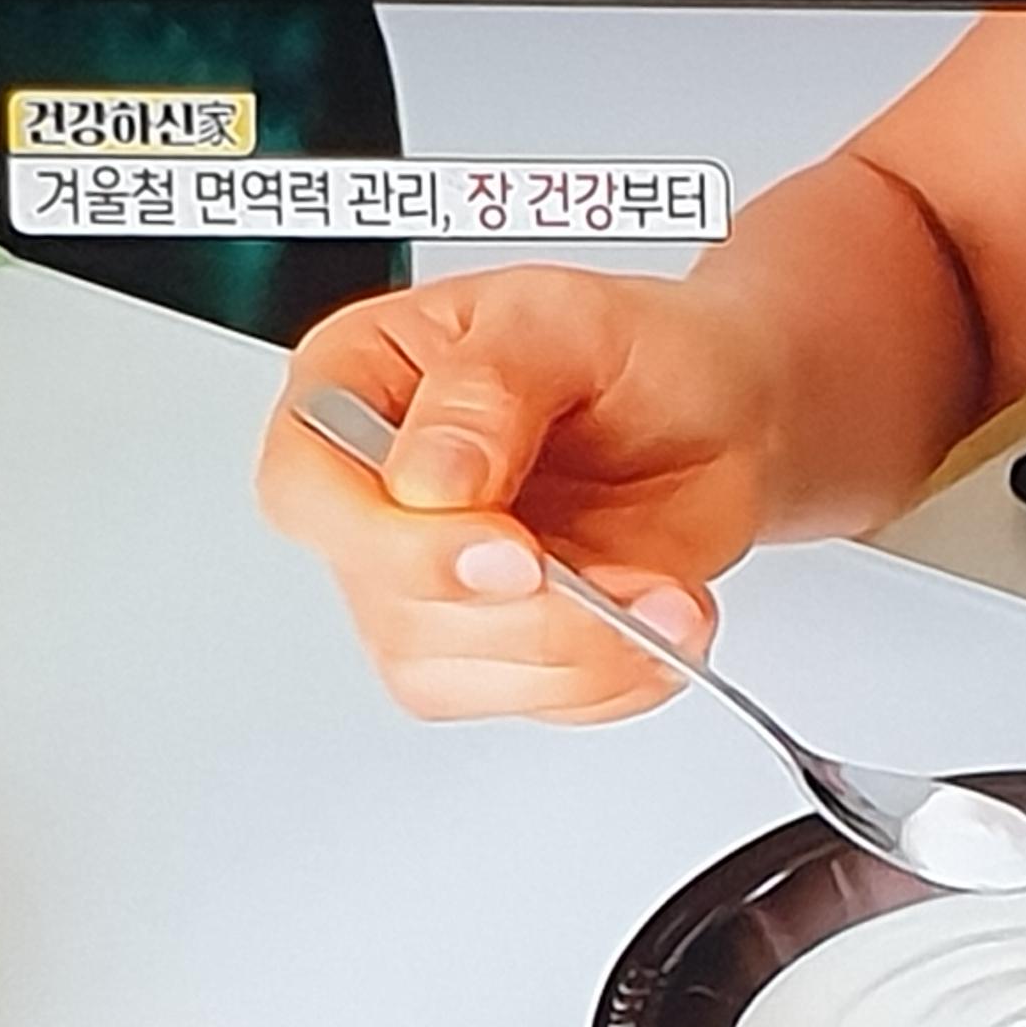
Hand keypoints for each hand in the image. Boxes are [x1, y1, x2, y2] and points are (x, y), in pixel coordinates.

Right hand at [256, 265, 779, 721]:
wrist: (720, 410)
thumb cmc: (634, 348)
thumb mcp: (565, 323)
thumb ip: (488, 388)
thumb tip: (428, 478)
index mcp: (354, 386)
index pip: (305, 488)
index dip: (391, 544)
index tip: (509, 552)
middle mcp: (375, 494)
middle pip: (383, 602)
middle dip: (518, 613)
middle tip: (620, 580)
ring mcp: (426, 581)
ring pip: (442, 673)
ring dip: (573, 655)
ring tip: (663, 598)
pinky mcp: (490, 645)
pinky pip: (518, 702)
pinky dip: (604, 680)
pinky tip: (657, 625)